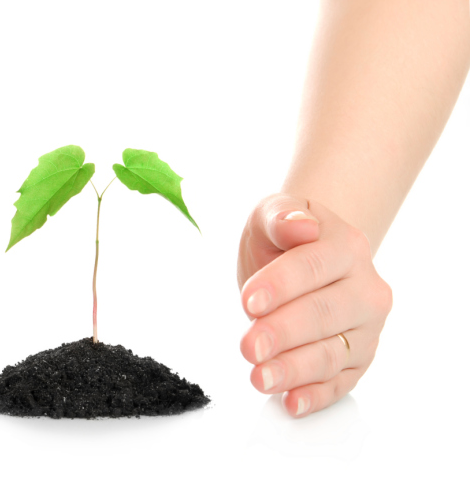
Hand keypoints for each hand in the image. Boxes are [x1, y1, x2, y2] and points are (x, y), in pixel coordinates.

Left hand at [237, 194, 391, 416]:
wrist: (308, 254)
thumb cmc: (286, 235)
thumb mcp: (272, 213)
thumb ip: (282, 216)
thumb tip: (300, 225)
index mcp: (347, 247)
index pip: (313, 267)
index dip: (280, 286)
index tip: (249, 301)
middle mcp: (366, 289)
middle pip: (324, 314)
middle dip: (283, 333)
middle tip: (248, 346)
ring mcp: (366, 328)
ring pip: (333, 353)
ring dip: (295, 370)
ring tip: (260, 377)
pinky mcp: (358, 360)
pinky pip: (340, 382)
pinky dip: (316, 396)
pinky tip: (291, 402)